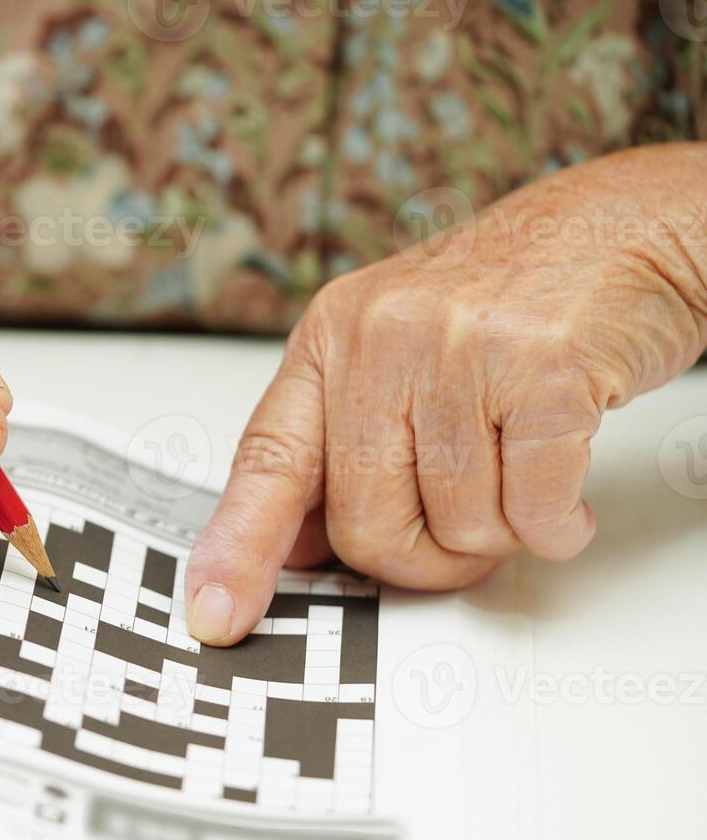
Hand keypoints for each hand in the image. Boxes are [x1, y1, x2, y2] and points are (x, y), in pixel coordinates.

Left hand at [184, 145, 706, 644]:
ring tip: (518, 472)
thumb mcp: (392, 352)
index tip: (216, 612)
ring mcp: (459, 349)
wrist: (622, 227)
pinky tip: (561, 485)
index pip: (268, 462)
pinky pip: (532, 512)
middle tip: (462, 532)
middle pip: (367, 525)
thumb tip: (296, 548)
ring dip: (499, 533)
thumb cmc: (508, 301)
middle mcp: (380, 337)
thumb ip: (341, 444)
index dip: (238, 547)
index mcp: (331, 339)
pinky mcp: (543, 369)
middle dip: (423, 558)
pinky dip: (555, 524)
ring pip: (457, 527)